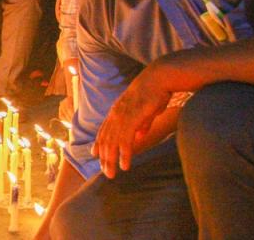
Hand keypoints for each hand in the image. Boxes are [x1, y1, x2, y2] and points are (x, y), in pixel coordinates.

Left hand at [92, 63, 171, 177]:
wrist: (158, 79)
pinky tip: (124, 165)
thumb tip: (140, 134)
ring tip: (111, 174)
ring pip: (112, 143)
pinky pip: (125, 141)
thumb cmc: (154, 92)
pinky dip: (124, 154)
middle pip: (106, 139)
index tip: (95, 154)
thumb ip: (141, 123)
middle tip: (105, 172)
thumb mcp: (146, 111)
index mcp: (117, 111)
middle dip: (104, 157)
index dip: (99, 143)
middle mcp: (115, 114)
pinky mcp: (131, 120)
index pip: (104, 130)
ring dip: (111, 160)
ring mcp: (122, 117)